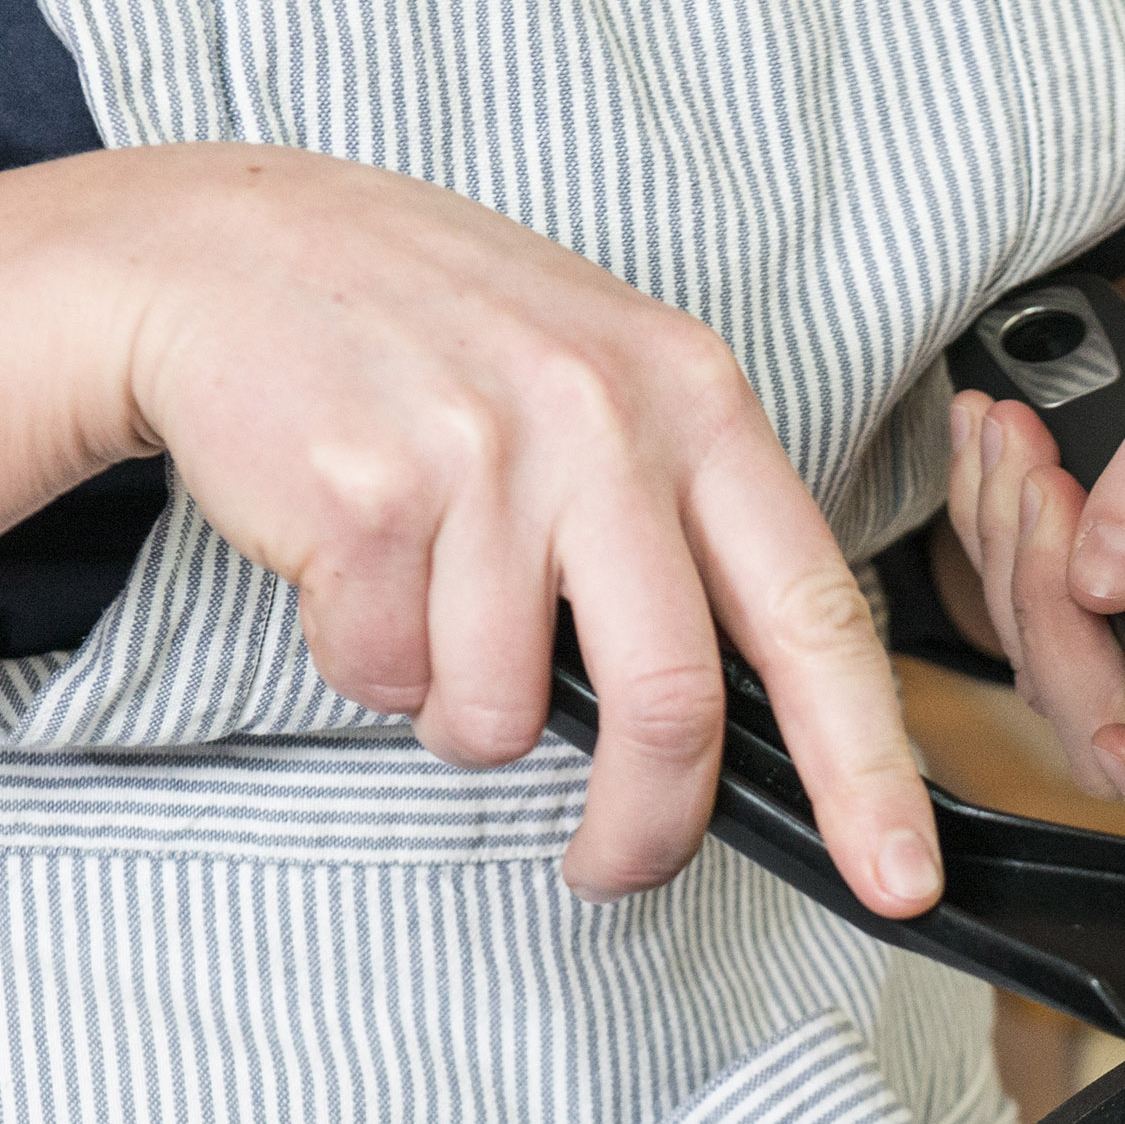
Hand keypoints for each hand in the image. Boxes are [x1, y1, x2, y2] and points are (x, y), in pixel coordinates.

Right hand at [112, 148, 936, 912]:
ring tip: (426, 609)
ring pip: (501, 714)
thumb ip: (685, 523)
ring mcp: (485, 455)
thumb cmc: (428, 336)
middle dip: (643, 828)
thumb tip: (756, 712)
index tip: (898, 874)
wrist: (226, 249)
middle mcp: (605, 420)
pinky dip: (363, 661)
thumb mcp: (605, 381)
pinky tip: (349, 562)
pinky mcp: (365, 496)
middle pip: (670, 704)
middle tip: (613, 868)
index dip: (867, 766)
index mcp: (696, 399)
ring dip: (458, 713)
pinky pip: (384, 675)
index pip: (815, 613)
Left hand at [938, 233, 1124, 842]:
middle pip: (1111, 719)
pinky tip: (1005, 444)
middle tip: (1036, 470)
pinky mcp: (1117, 598)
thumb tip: (1109, 573)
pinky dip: (994, 520)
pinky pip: (1024, 598)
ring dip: (1006, 543)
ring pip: (1048, 659)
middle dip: (1043, 601)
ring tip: (1016, 432)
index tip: (1107, 724)